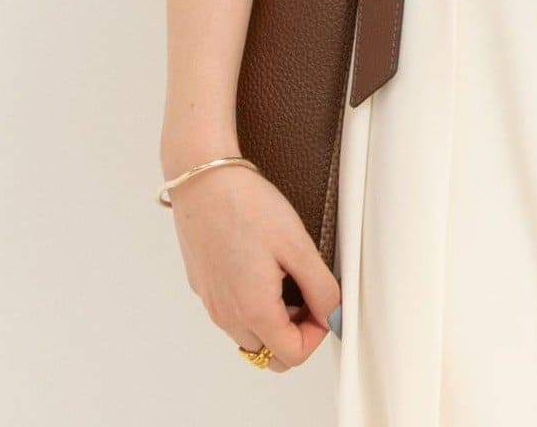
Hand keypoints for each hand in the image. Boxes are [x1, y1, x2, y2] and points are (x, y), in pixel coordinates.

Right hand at [168, 164, 339, 370]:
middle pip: (269, 354)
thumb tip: (334, 316)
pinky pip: (231, 315)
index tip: (323, 304)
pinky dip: (251, 306)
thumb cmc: (246, 205)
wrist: (202, 179)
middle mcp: (228, 316)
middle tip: (306, 294)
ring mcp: (212, 304)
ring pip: (249, 337)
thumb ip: (321, 288)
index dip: (317, 335)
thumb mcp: (297, 244)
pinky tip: (260, 266)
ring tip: (285, 276)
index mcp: (254, 310)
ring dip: (273, 321)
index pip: (292, 356)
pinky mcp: (203, 288)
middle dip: (295, 333)